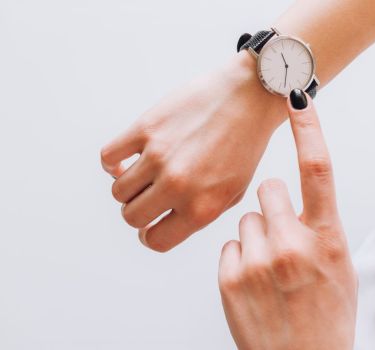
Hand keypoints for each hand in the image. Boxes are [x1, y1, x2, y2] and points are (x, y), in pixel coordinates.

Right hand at [101, 51, 287, 251]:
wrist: (249, 97)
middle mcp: (178, 186)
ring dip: (129, 187)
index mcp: (202, 208)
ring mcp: (159, 156)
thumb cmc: (243, 145)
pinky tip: (127, 159)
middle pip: (132, 217)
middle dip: (139, 212)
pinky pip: (109, 157)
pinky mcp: (147, 128)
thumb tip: (164, 222)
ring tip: (143, 175)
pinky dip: (113, 163)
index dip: (150, 235)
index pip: (157, 241)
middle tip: (149, 198)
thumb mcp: (234, 192)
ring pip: (118, 190)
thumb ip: (200, 214)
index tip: (151, 225)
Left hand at [218, 90, 357, 349]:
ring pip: (244, 220)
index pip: (318, 170)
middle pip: (267, 191)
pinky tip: (251, 283)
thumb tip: (299, 204)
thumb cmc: (324, 314)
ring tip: (267, 270)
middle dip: (271, 206)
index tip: (298, 97)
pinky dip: (237, 259)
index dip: (309, 129)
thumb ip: (320, 230)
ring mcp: (258, 259)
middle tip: (279, 235)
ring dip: (254, 238)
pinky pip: (227, 246)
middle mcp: (292, 242)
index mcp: (327, 237)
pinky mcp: (230, 276)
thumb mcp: (337, 267)